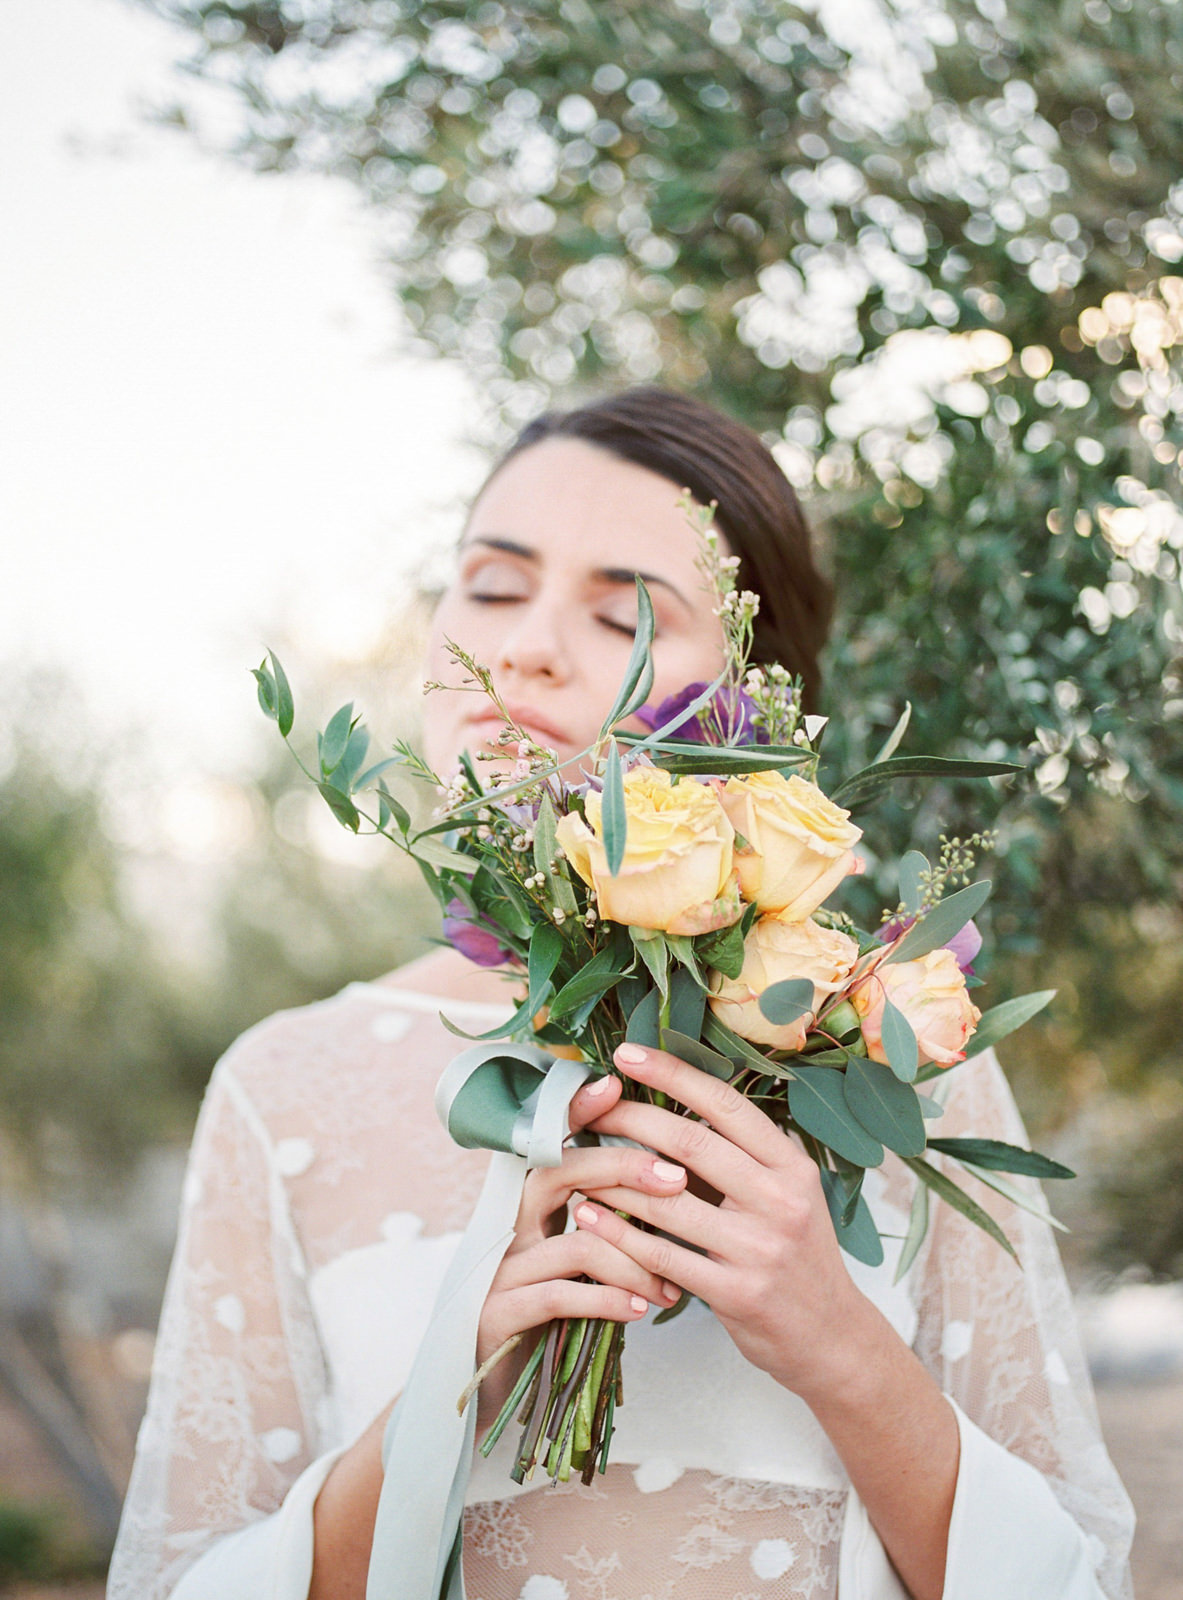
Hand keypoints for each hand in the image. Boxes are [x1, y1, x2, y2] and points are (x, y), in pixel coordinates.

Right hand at [473, 1071, 683, 1430]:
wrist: (483, 1391)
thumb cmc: (545, 1320)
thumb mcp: (573, 1266)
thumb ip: (604, 1224)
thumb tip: (668, 1187)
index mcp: (529, 1209)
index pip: (552, 1145)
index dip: (576, 1112)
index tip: (616, 1086)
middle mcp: (509, 1229)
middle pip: (558, 1175)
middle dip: (620, 1169)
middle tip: (677, 1181)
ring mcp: (500, 1272)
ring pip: (573, 1243)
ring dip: (632, 1259)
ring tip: (671, 1287)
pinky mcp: (498, 1316)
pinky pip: (558, 1297)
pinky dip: (605, 1300)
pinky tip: (639, 1311)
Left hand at [573, 1041, 870, 1403]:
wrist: (832, 1340)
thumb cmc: (794, 1255)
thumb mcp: (787, 1196)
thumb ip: (740, 1158)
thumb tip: (671, 1104)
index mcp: (792, 1166)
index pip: (725, 1105)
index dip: (672, 1074)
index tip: (627, 1053)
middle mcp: (781, 1200)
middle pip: (690, 1143)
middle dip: (630, 1118)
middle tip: (588, 1107)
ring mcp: (760, 1248)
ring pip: (668, 1200)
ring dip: (612, 1178)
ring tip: (576, 1159)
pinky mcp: (736, 1293)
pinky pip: (662, 1254)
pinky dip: (618, 1232)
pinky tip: (587, 1216)